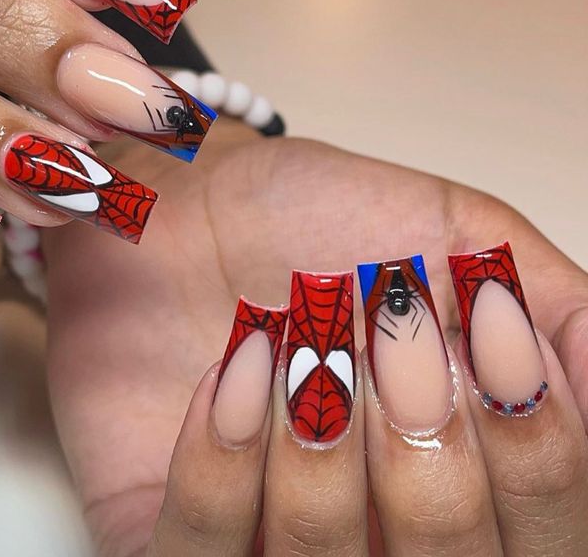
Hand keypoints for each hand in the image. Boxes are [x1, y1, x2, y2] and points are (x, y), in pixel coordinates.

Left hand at [45, 119, 587, 554]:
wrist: (197, 203)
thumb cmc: (321, 218)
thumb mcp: (454, 232)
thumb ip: (548, 303)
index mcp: (461, 468)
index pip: (545, 531)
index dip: (537, 451)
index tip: (488, 332)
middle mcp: (381, 525)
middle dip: (430, 452)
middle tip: (394, 335)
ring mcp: (275, 538)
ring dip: (324, 447)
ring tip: (307, 341)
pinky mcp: (178, 531)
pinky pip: (200, 552)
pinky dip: (226, 461)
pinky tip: (234, 370)